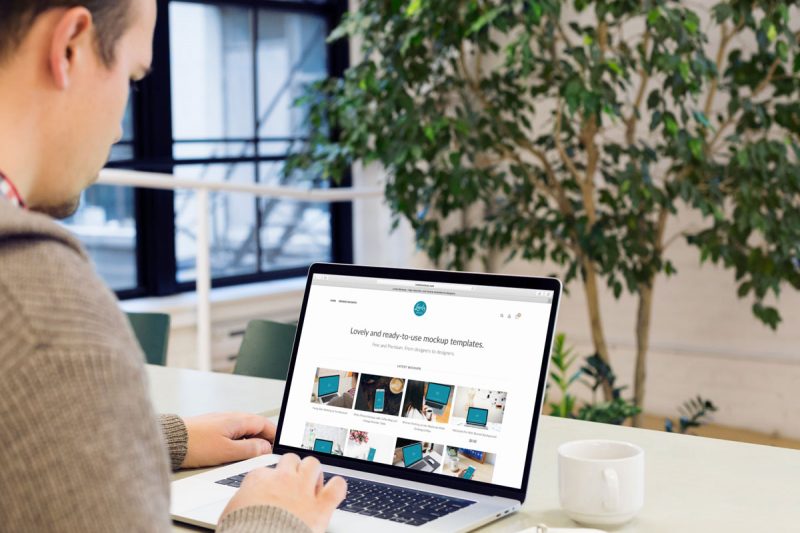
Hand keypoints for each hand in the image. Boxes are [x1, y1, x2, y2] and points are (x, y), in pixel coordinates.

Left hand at [181, 412, 275, 468]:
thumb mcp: (227, 452)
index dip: (274, 434)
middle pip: (255, 425)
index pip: (265, 423)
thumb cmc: (194, 444)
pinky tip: (233, 452)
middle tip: (267, 453)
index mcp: (238, 419)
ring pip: (243, 429)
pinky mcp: (211, 428)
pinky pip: (232, 432)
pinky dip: (238, 441)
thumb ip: (249, 449)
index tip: (279, 444)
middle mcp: (230, 417)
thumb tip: (264, 447)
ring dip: (250, 440)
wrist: (170, 441)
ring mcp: (220, 421)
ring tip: (251, 455)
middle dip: (263, 438)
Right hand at [222, 454, 346, 532]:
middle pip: (292, 460)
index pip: (268, 469)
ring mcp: (303, 489)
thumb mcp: (231, 512)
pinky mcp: (320, 505)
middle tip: (294, 482)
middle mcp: (283, 478)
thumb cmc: (242, 531)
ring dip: (313, 472)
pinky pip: (337, 486)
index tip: (273, 488)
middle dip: (294, 469)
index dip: (271, 479)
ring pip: (313, 464)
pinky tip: (334, 491)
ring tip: (312, 483)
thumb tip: (242, 504)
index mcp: (259, 479)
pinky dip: (337, 487)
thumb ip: (242, 501)